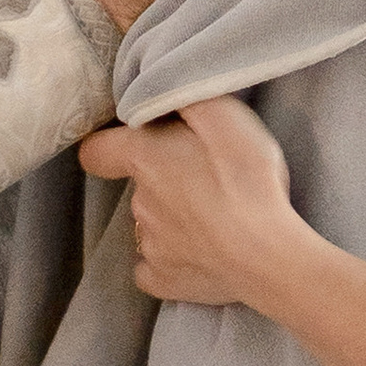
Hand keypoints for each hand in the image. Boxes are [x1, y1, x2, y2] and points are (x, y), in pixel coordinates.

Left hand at [81, 98, 303, 307]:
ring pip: (153, 223)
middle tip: (211, 177)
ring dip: (176, 217)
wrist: (269, 256)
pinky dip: (173, 258)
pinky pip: (156, 266)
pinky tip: (202, 251)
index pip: (96, 151)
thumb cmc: (248, 180)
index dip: (112, 145)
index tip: (140, 142)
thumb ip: (186, 93)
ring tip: (218, 216)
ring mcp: (149, 245)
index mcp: (145, 160)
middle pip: (140, 185)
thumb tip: (158, 85)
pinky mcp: (163, 280)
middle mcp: (138, 203)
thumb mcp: (225, 116)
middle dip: (167, 177)